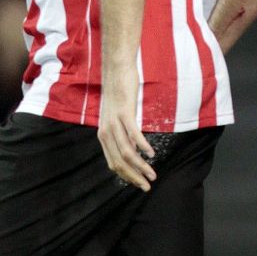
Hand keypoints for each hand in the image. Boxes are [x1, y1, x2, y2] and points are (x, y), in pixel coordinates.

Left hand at [96, 68, 155, 190]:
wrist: (116, 70)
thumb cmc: (120, 93)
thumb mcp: (119, 117)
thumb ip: (123, 134)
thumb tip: (134, 150)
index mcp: (104, 136)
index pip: (113, 164)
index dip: (127, 176)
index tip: (139, 183)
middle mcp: (106, 132)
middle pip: (119, 162)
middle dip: (134, 177)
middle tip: (148, 186)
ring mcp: (114, 123)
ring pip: (126, 152)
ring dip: (141, 166)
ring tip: (153, 174)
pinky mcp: (124, 113)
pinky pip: (133, 134)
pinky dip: (143, 146)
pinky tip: (151, 153)